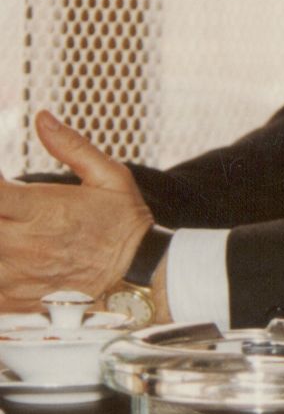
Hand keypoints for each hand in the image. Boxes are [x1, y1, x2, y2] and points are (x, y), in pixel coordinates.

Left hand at [0, 111, 153, 310]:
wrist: (140, 275)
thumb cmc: (124, 224)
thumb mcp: (109, 176)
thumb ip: (71, 146)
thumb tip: (42, 118)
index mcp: (42, 210)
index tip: (2, 180)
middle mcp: (24, 243)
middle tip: (9, 206)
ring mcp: (16, 273)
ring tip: (11, 226)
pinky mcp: (14, 296)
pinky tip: (10, 253)